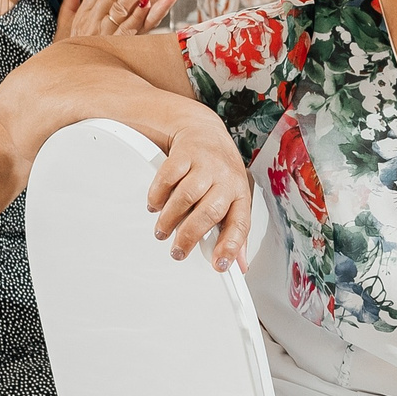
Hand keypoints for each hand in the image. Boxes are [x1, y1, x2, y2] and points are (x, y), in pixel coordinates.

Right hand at [147, 109, 253, 270]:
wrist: (204, 130)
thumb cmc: (220, 171)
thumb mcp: (233, 198)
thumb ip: (234, 230)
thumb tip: (240, 264)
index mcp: (240, 192)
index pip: (240, 223)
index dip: (230, 246)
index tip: (219, 265)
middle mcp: (226, 177)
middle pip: (209, 211)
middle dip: (190, 236)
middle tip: (177, 251)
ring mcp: (205, 164)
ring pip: (186, 196)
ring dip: (170, 219)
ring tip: (162, 232)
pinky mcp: (184, 153)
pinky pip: (168, 177)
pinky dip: (158, 195)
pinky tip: (155, 205)